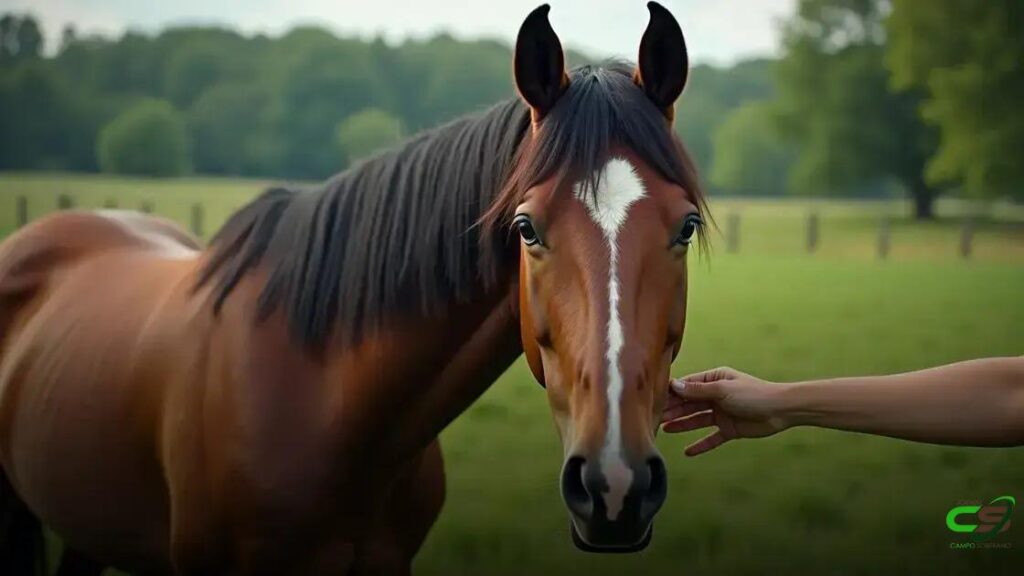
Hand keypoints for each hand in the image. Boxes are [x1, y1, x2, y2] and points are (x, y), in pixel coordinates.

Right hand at [661, 367, 790, 455]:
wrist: (781, 410)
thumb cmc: (753, 394)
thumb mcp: (722, 389)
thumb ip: (698, 391)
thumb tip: (674, 385)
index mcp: (714, 379)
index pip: (688, 386)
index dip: (672, 392)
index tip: (654, 398)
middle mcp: (716, 395)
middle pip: (690, 404)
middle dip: (673, 410)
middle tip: (655, 418)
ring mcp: (722, 413)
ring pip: (697, 420)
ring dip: (681, 425)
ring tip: (664, 430)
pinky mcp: (729, 429)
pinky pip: (711, 438)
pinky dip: (701, 445)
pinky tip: (688, 452)